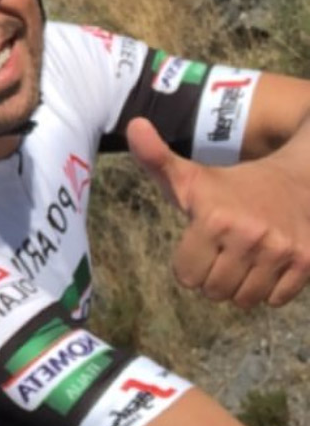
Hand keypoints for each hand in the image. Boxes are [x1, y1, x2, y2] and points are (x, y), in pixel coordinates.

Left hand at [126, 117, 309, 307]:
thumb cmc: (231, 185)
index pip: (186, 275)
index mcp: (214, 219)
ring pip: (245, 300)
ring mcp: (281, 251)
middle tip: (222, 252)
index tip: (199, 243)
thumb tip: (134, 124)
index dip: (189, 263)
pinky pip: (276, 301)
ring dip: (240, 286)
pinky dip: (269, 290)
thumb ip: (155, 158)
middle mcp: (249, 236)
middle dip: (212, 277)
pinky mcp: (306, 263)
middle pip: (214, 291)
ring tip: (244, 258)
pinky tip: (267, 263)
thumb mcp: (189, 176)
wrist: (298, 179)